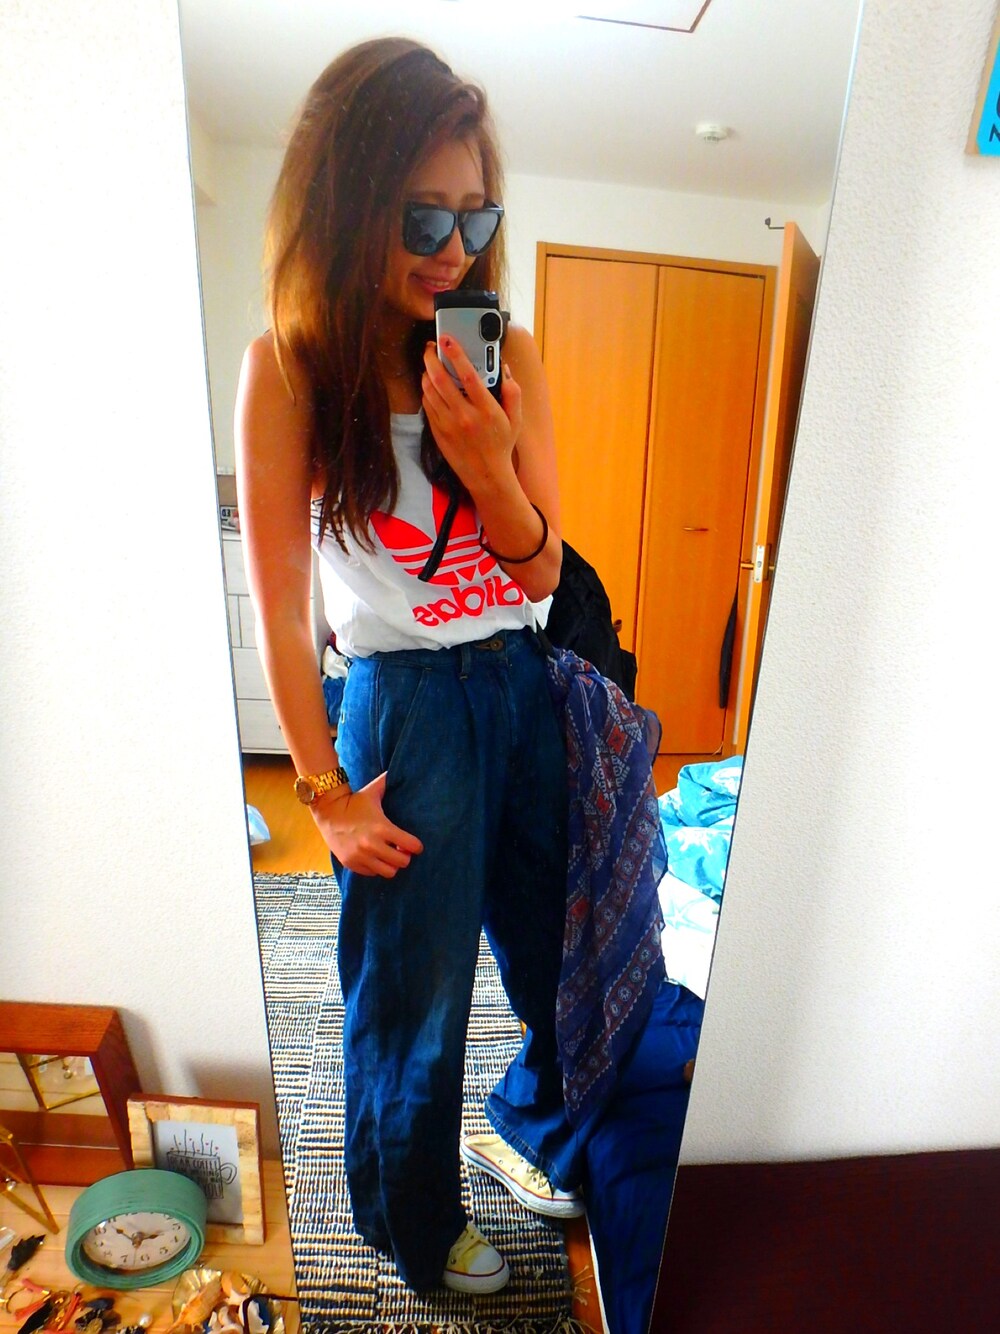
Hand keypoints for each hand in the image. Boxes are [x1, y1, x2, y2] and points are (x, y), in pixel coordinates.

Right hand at [313, 771, 422, 877]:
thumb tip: (403, 767)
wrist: (327, 811)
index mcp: (382, 827)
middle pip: (402, 862)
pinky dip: (376, 867)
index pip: (411, 845)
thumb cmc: (354, 801)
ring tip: (389, 856)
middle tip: (402, 850)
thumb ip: (388, 781)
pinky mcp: (351, 863)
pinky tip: (375, 857)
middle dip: (405, 856)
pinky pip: (372, 873)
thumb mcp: (373, 791)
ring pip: (388, 872)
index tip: (415, 844)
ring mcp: (360, 856)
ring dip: (392, 865)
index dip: (416, 846)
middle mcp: (372, 845)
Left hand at [421, 335, 521, 494]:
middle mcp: (465, 416)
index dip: (456, 353)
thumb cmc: (501, 445)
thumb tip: (503, 368)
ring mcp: (449, 425)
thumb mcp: (515, 419)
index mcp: (486, 410)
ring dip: (426, 373)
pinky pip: (427, 405)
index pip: (468, 375)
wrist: (487, 476)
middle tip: (430, 347)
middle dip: (431, 359)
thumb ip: (512, 392)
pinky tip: (430, 384)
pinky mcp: (438, 433)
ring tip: (429, 364)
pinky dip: (426, 391)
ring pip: (429, 391)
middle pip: (441, 380)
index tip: (447, 339)